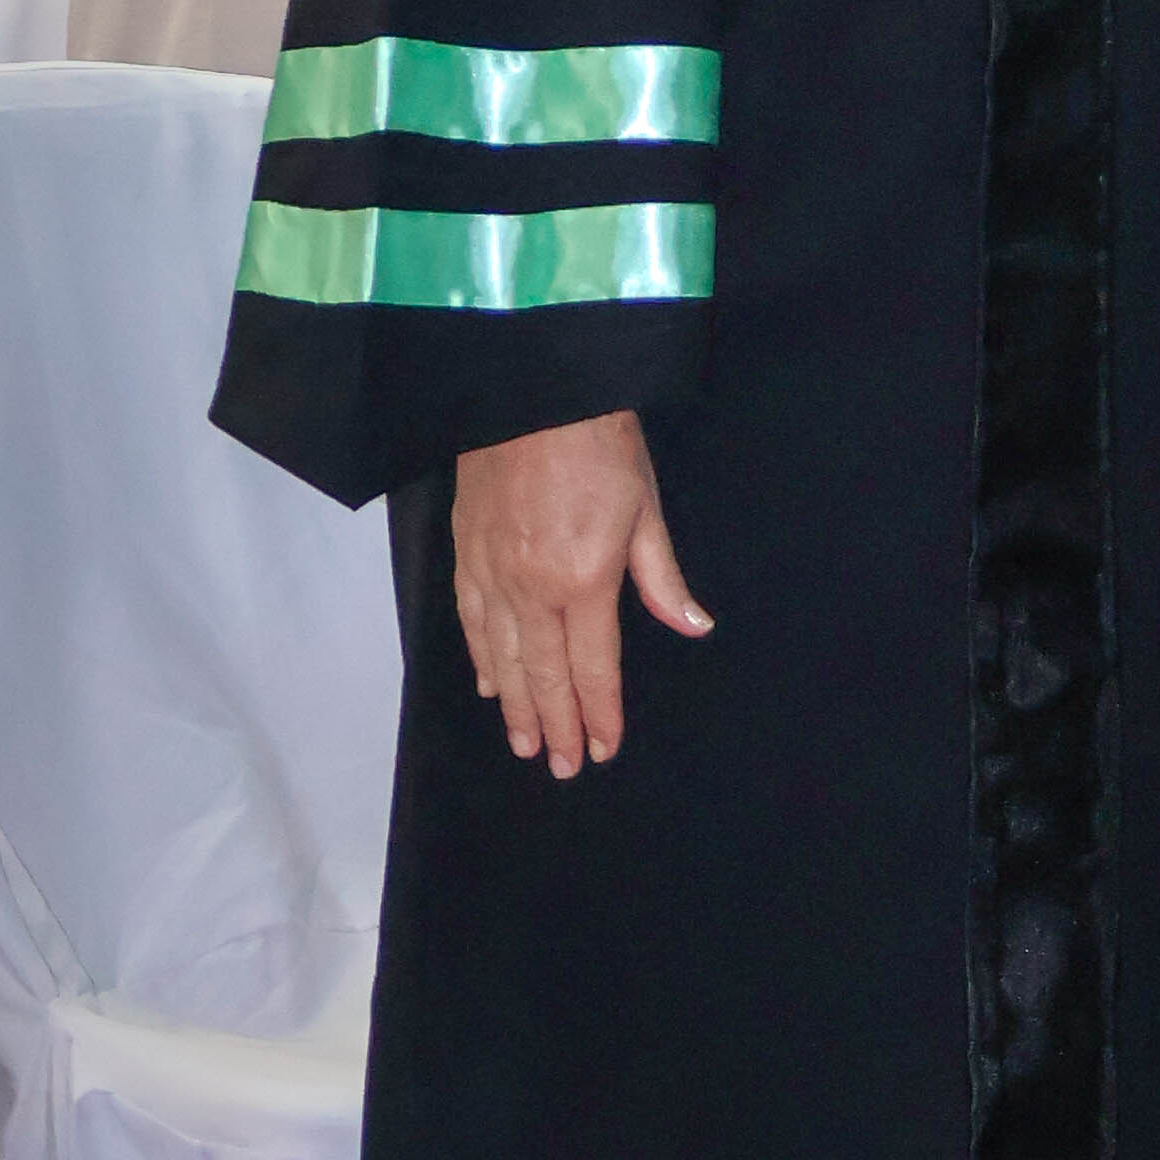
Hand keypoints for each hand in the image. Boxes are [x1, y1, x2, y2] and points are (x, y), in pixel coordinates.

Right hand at [450, 413, 707, 778]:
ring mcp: (492, 573)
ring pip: (501, 658)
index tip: (601, 748)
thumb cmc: (599, 443)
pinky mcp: (466, 553)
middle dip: (555, 725)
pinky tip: (491, 684)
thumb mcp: (646, 507)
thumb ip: (662, 578)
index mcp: (584, 580)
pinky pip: (470, 621)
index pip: (593, 667)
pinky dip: (481, 659)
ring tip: (526, 744)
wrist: (533, 391)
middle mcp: (532, 588)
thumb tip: (693, 626)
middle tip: (560, 767)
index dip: (599, 713)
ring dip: (516, 706)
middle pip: (543, 674)